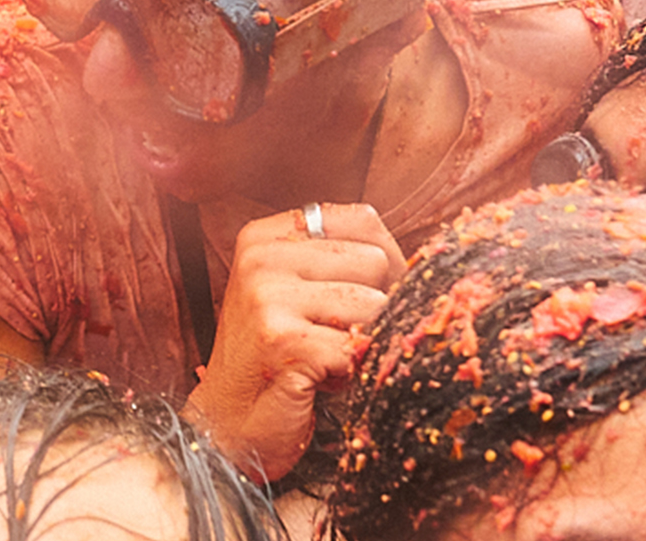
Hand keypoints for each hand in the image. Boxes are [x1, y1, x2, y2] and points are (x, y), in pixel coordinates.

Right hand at [185, 202, 403, 481]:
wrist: (226, 426)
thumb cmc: (274, 359)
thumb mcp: (295, 292)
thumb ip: (339, 263)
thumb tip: (419, 263)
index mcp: (265, 236)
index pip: (362, 219)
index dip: (384, 262)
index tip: (364, 295)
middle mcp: (261, 257)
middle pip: (376, 261)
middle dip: (374, 307)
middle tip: (335, 337)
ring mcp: (269, 296)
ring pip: (376, 305)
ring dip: (363, 343)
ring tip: (325, 358)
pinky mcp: (285, 340)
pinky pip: (361, 348)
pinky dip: (354, 373)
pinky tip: (320, 381)